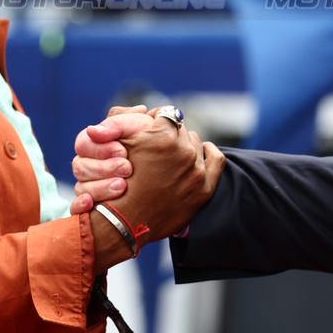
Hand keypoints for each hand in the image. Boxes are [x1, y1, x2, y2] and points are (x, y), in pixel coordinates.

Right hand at [67, 105, 147, 214]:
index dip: (100, 148)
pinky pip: (76, 209)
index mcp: (96, 144)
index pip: (83, 144)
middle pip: (80, 167)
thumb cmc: (152, 144)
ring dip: (99, 187)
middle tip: (127, 169)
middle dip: (103, 168)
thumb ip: (120, 121)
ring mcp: (89, 187)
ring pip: (80, 188)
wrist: (170, 174)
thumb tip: (95, 130)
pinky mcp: (93, 208)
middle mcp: (89, 165)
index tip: (123, 150)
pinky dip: (80, 206)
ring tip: (122, 187)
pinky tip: (90, 204)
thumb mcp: (141, 127)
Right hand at [108, 118, 222, 244]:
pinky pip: (216, 159)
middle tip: (156, 149)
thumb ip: (126, 117)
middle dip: (169, 135)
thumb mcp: (116, 142)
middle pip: (181, 129)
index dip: (155, 120)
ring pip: (196, 142)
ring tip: (170, 158)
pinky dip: (208, 153)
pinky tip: (199, 154)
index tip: (149, 130)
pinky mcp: (204, 188)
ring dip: (185, 146)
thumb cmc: (116, 181)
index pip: (166, 113)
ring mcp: (196, 170)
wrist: (123, 222)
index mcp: (162, 136)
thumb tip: (148, 110)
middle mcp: (184, 150)